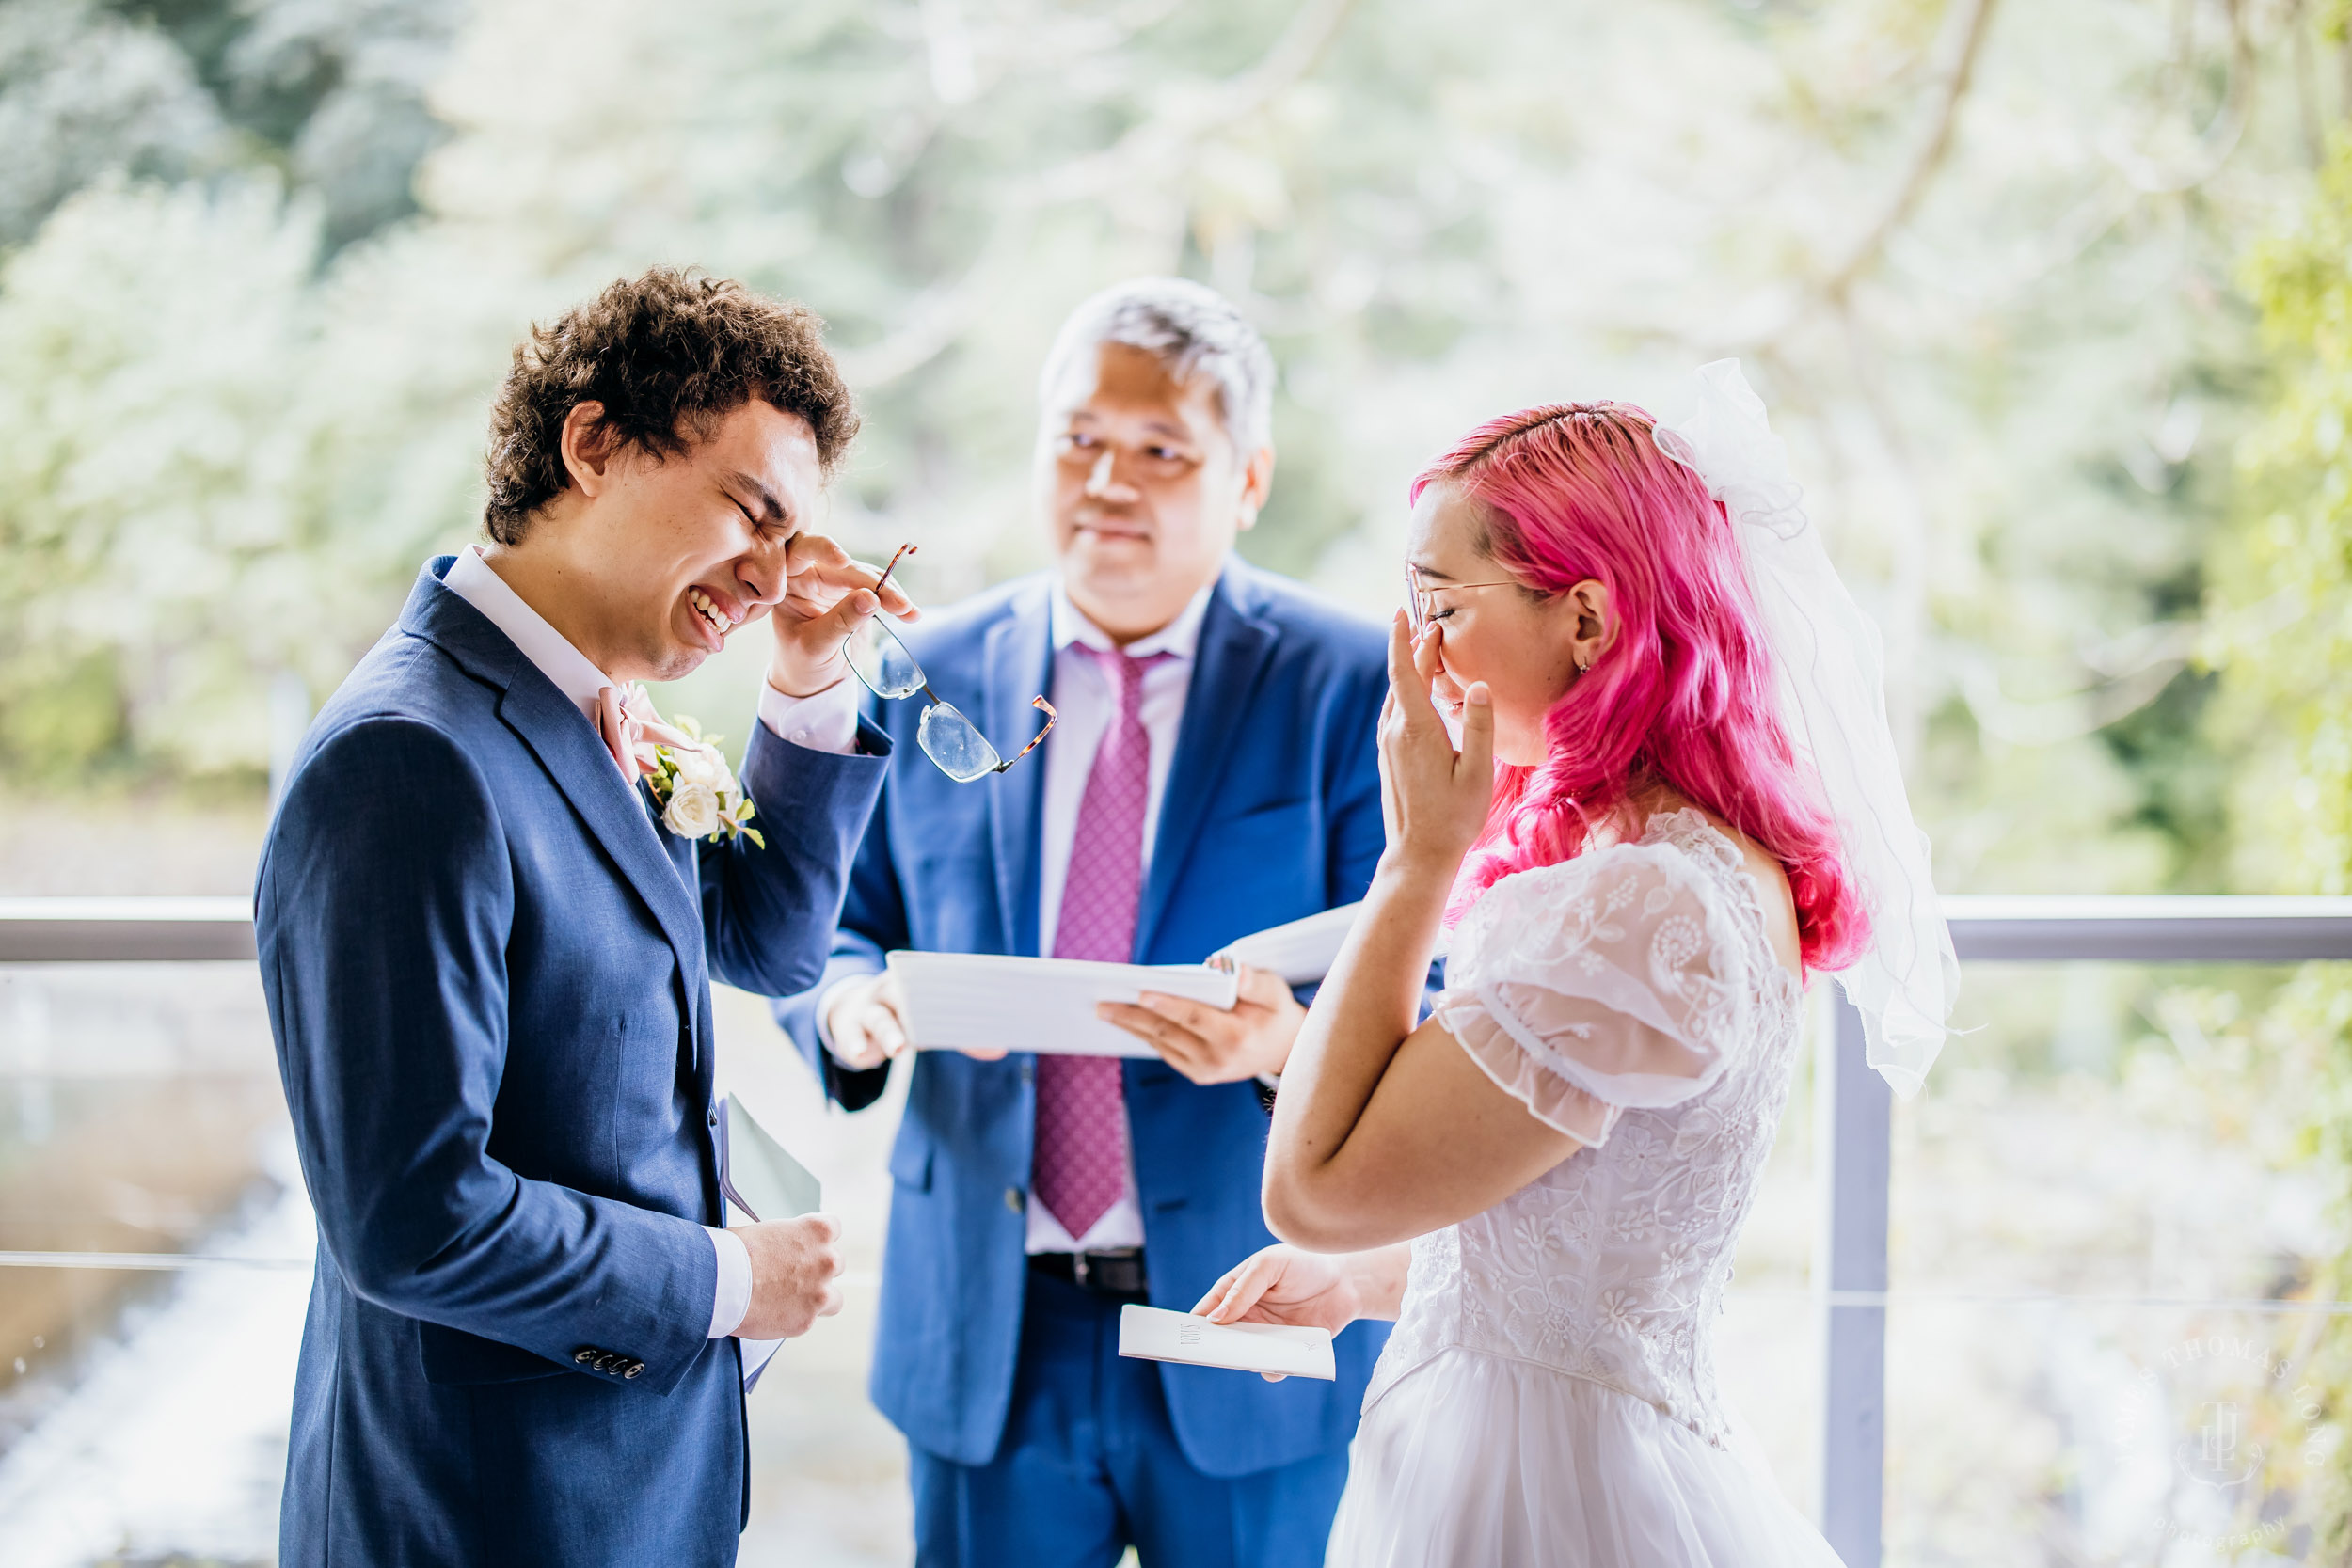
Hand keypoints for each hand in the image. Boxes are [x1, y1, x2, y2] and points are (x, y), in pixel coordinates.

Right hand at [732, 1212, 845, 1339]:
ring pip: (833, 1298)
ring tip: (790, 1300)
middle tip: (793, 1277)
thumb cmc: (734, 1253)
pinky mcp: (806, 1319)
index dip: (818, 1240)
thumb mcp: (766, 1231)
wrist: (720, 1282)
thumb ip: (788, 1240)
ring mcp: (820, 1291)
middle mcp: (827, 1259)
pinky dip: (796, 1319)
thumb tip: (787, 1249)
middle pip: (835, 1264)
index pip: (834, 1228)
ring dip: (817, 1299)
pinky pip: (809, 1320)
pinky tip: (775, 1313)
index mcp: (818, 1230)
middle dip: (817, 1271)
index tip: (809, 1247)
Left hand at [766, 533, 920, 697]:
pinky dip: (896, 600)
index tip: (843, 560)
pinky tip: (911, 613)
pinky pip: (881, 588)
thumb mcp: (816, 646)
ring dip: (891, 592)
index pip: (802, 552)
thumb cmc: (801, 662)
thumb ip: (841, 621)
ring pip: (869, 576)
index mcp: (790, 581)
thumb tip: (872, 597)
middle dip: (874, 583)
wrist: (814, 680)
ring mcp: (837, 582)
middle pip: (846, 566)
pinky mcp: (858, 593)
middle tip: (898, 604)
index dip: (823, 549)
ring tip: (909, 612)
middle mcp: (813, 574)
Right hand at [823, 969, 1002, 1065]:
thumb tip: (999, 1050)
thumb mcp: (930, 1021)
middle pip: (907, 996)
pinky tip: (861, 1054)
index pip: (935, 978)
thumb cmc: (904, 1017)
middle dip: (922, 1009)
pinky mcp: (850, 1030)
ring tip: (898, 1049)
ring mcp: (868, 1009)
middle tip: (937, 1021)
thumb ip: (962, 1034)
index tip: (976, 998)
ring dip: (890, 1034)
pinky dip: (856, 1045)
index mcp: (915, 979)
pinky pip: (852, 1036)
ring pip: (880, 1019)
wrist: (852, 1014)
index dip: (954, 986)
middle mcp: (890, 989)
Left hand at [1096, 964, 1303, 1083]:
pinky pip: (1165, 1051)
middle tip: (1102, 1003)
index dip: (1166, 1004)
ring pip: (1161, 1044)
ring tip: (1105, 1010)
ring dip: (1132, 1027)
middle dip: (1132, 1017)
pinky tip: (1126, 1021)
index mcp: (1236, 1037)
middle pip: (1167, 1033)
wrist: (1285, 1051)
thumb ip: (1256, 982)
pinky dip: (1145, 1035)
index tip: (1141, 991)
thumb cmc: (1276, 1013)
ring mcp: (1206, 1071)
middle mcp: (1217, 1059)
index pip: (1193, 1018)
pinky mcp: (1198, 1074)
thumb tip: (1235, 970)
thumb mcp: (1276, 993)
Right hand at [1192, 1244, 1372, 1380]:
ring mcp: (1266, 1336)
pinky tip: (1277, 1363)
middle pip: (1221, 1339)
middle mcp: (1247, 1317)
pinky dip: (1273, 1368)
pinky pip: (1273, 1368)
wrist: (1347, 1280)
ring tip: (1247, 1356)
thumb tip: (1214, 1319)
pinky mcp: (1288, 1351)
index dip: (1192, 1325)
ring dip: (1244, 1359)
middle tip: (1208, 1354)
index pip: (1206, 1311)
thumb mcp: (1270, 1266)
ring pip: (1245, 1356)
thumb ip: (1243, 1289)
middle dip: (1214, 1348)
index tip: (1179, 1340)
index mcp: (1234, 1292)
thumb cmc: (1304, 1263)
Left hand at [1378, 610, 1492, 874]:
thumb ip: (1478, 727)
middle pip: (1402, 679)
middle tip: (1432, 625)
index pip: (1405, 672)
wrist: (1418, 856)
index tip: (1403, 613)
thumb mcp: (1477, 772)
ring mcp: (1389, 746)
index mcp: (1416, 730)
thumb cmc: (1453, 817)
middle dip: (1415, 649)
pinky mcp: (1389, 758)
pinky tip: (1420, 695)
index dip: (1403, 640)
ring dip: (1410, 670)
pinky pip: (1395, 713)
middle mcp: (1396, 733)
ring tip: (1428, 651)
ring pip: (1397, 696)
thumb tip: (1477, 686)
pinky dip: (1407, 692)